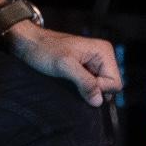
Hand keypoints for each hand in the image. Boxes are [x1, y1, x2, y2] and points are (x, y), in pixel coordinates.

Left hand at [6, 23, 122, 106]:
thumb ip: (84, 82)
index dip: (99, 88)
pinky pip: (92, 86)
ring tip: (70, 81)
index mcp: (103, 52)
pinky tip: (70, 82)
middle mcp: (103, 57)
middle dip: (94, 90)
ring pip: (100, 88)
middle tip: (74, 81)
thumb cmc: (45, 50)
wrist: (30, 44)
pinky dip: (82, 89)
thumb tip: (99, 101)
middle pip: (110, 87)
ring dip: (87, 90)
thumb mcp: (64, 66)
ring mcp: (95, 64)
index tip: (80, 82)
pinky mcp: (86, 70)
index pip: (115, 83)